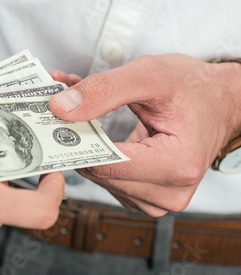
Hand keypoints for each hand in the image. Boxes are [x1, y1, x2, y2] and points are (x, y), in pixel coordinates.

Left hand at [49, 54, 240, 216]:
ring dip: (88, 150)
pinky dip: (99, 159)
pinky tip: (100, 137)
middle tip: (67, 108)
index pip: (106, 165)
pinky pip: (110, 182)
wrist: (219, 102)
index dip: (76, 141)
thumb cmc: (192, 88)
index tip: (55, 117)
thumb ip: (103, 90)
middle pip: (100, 174)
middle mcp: (169, 192)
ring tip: (90, 119)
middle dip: (79, 141)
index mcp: (176, 164)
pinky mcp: (148, 197)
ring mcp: (158, 199)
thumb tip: (60, 108)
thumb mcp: (149, 75)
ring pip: (100, 180)